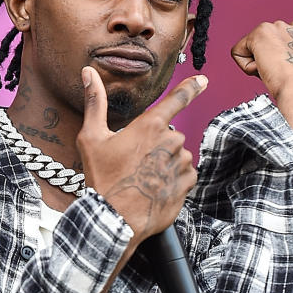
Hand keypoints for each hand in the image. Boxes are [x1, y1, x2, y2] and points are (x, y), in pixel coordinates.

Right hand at [76, 66, 208, 243]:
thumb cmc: (103, 179)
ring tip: (144, 179)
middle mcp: (170, 141)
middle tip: (135, 164)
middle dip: (157, 146)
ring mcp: (180, 163)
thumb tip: (89, 73)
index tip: (203, 80)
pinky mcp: (186, 184)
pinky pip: (186, 175)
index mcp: (150, 125)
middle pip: (170, 136)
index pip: (177, 99)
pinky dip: (174, 180)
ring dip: (166, 164)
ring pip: (178, 156)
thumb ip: (95, 103)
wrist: (115, 220)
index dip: (191, 88)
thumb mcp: (92, 139)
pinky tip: (156, 189)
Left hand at [231, 21, 292, 121]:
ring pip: (253, 51)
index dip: (284, 69)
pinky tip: (263, 73)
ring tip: (274, 77)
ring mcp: (277, 29)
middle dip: (270, 66)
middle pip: (268, 49)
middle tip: (281, 80)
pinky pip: (239, 53)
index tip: (291, 82)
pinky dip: (246, 68)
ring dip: (258, 68)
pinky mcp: (259, 34)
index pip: (288, 48)